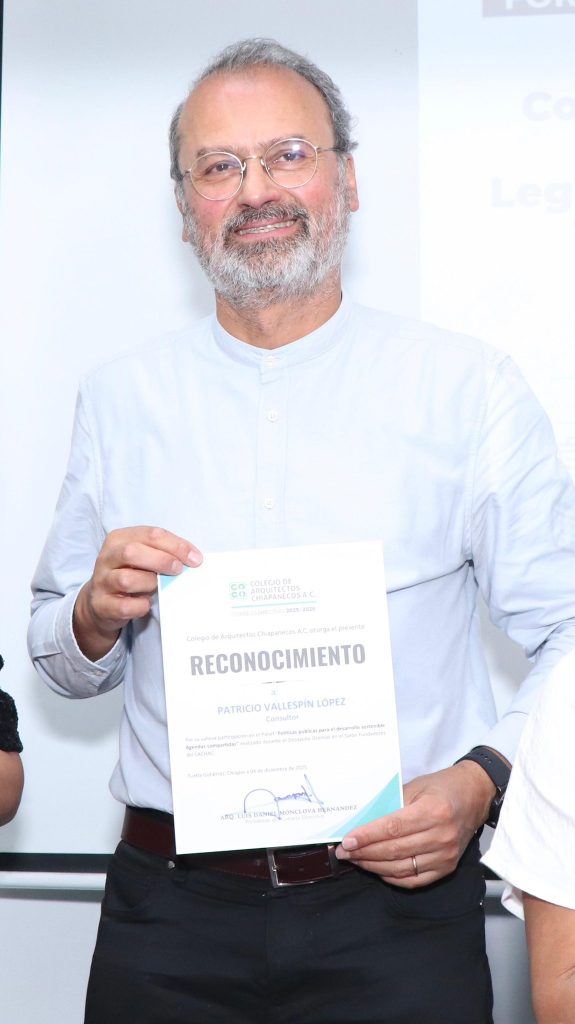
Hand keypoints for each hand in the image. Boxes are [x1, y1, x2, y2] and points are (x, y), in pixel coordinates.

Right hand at [73, 526, 201, 659]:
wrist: (100, 604)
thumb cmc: (130, 575)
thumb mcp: (143, 557)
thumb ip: (162, 553)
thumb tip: (193, 559)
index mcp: (119, 539)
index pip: (150, 534)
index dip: (176, 546)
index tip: (195, 559)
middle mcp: (107, 557)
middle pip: (132, 552)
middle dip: (161, 560)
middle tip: (178, 570)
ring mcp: (102, 582)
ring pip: (126, 579)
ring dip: (149, 583)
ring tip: (158, 587)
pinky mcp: (102, 605)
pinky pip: (124, 606)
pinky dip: (140, 606)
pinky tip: (146, 604)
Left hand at [335, 761, 495, 887]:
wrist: (475, 796)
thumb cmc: (443, 787)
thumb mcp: (415, 786)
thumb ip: (391, 804)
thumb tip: (361, 822)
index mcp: (434, 811)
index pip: (393, 828)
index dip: (367, 836)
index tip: (347, 841)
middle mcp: (442, 835)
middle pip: (394, 850)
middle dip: (364, 852)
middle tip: (344, 852)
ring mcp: (446, 855)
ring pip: (401, 868)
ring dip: (374, 866)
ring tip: (356, 860)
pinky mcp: (447, 868)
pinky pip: (414, 879)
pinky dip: (392, 877)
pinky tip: (378, 868)